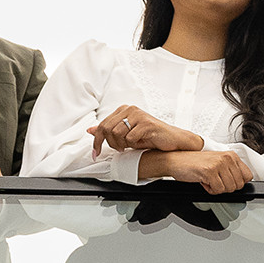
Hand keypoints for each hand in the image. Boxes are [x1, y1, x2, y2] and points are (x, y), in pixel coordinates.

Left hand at [87, 105, 201, 155]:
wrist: (172, 140)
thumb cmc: (150, 136)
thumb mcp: (126, 134)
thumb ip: (109, 131)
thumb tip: (90, 130)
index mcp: (124, 109)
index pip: (102, 125)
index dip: (97, 141)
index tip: (96, 153)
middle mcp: (130, 109)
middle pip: (107, 129)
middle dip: (111, 144)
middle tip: (120, 149)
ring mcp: (138, 115)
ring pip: (117, 134)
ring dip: (123, 144)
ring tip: (132, 146)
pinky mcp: (146, 123)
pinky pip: (130, 138)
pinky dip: (133, 145)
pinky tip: (140, 143)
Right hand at [148, 150, 252, 193]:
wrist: (176, 160)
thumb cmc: (195, 163)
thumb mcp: (217, 163)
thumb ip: (231, 170)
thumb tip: (242, 182)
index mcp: (231, 155)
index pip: (248, 176)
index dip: (237, 183)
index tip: (228, 182)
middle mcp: (227, 158)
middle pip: (238, 185)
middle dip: (226, 187)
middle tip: (214, 180)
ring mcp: (219, 164)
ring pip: (229, 189)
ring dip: (217, 188)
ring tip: (208, 180)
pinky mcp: (210, 171)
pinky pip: (218, 190)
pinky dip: (210, 190)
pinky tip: (203, 181)